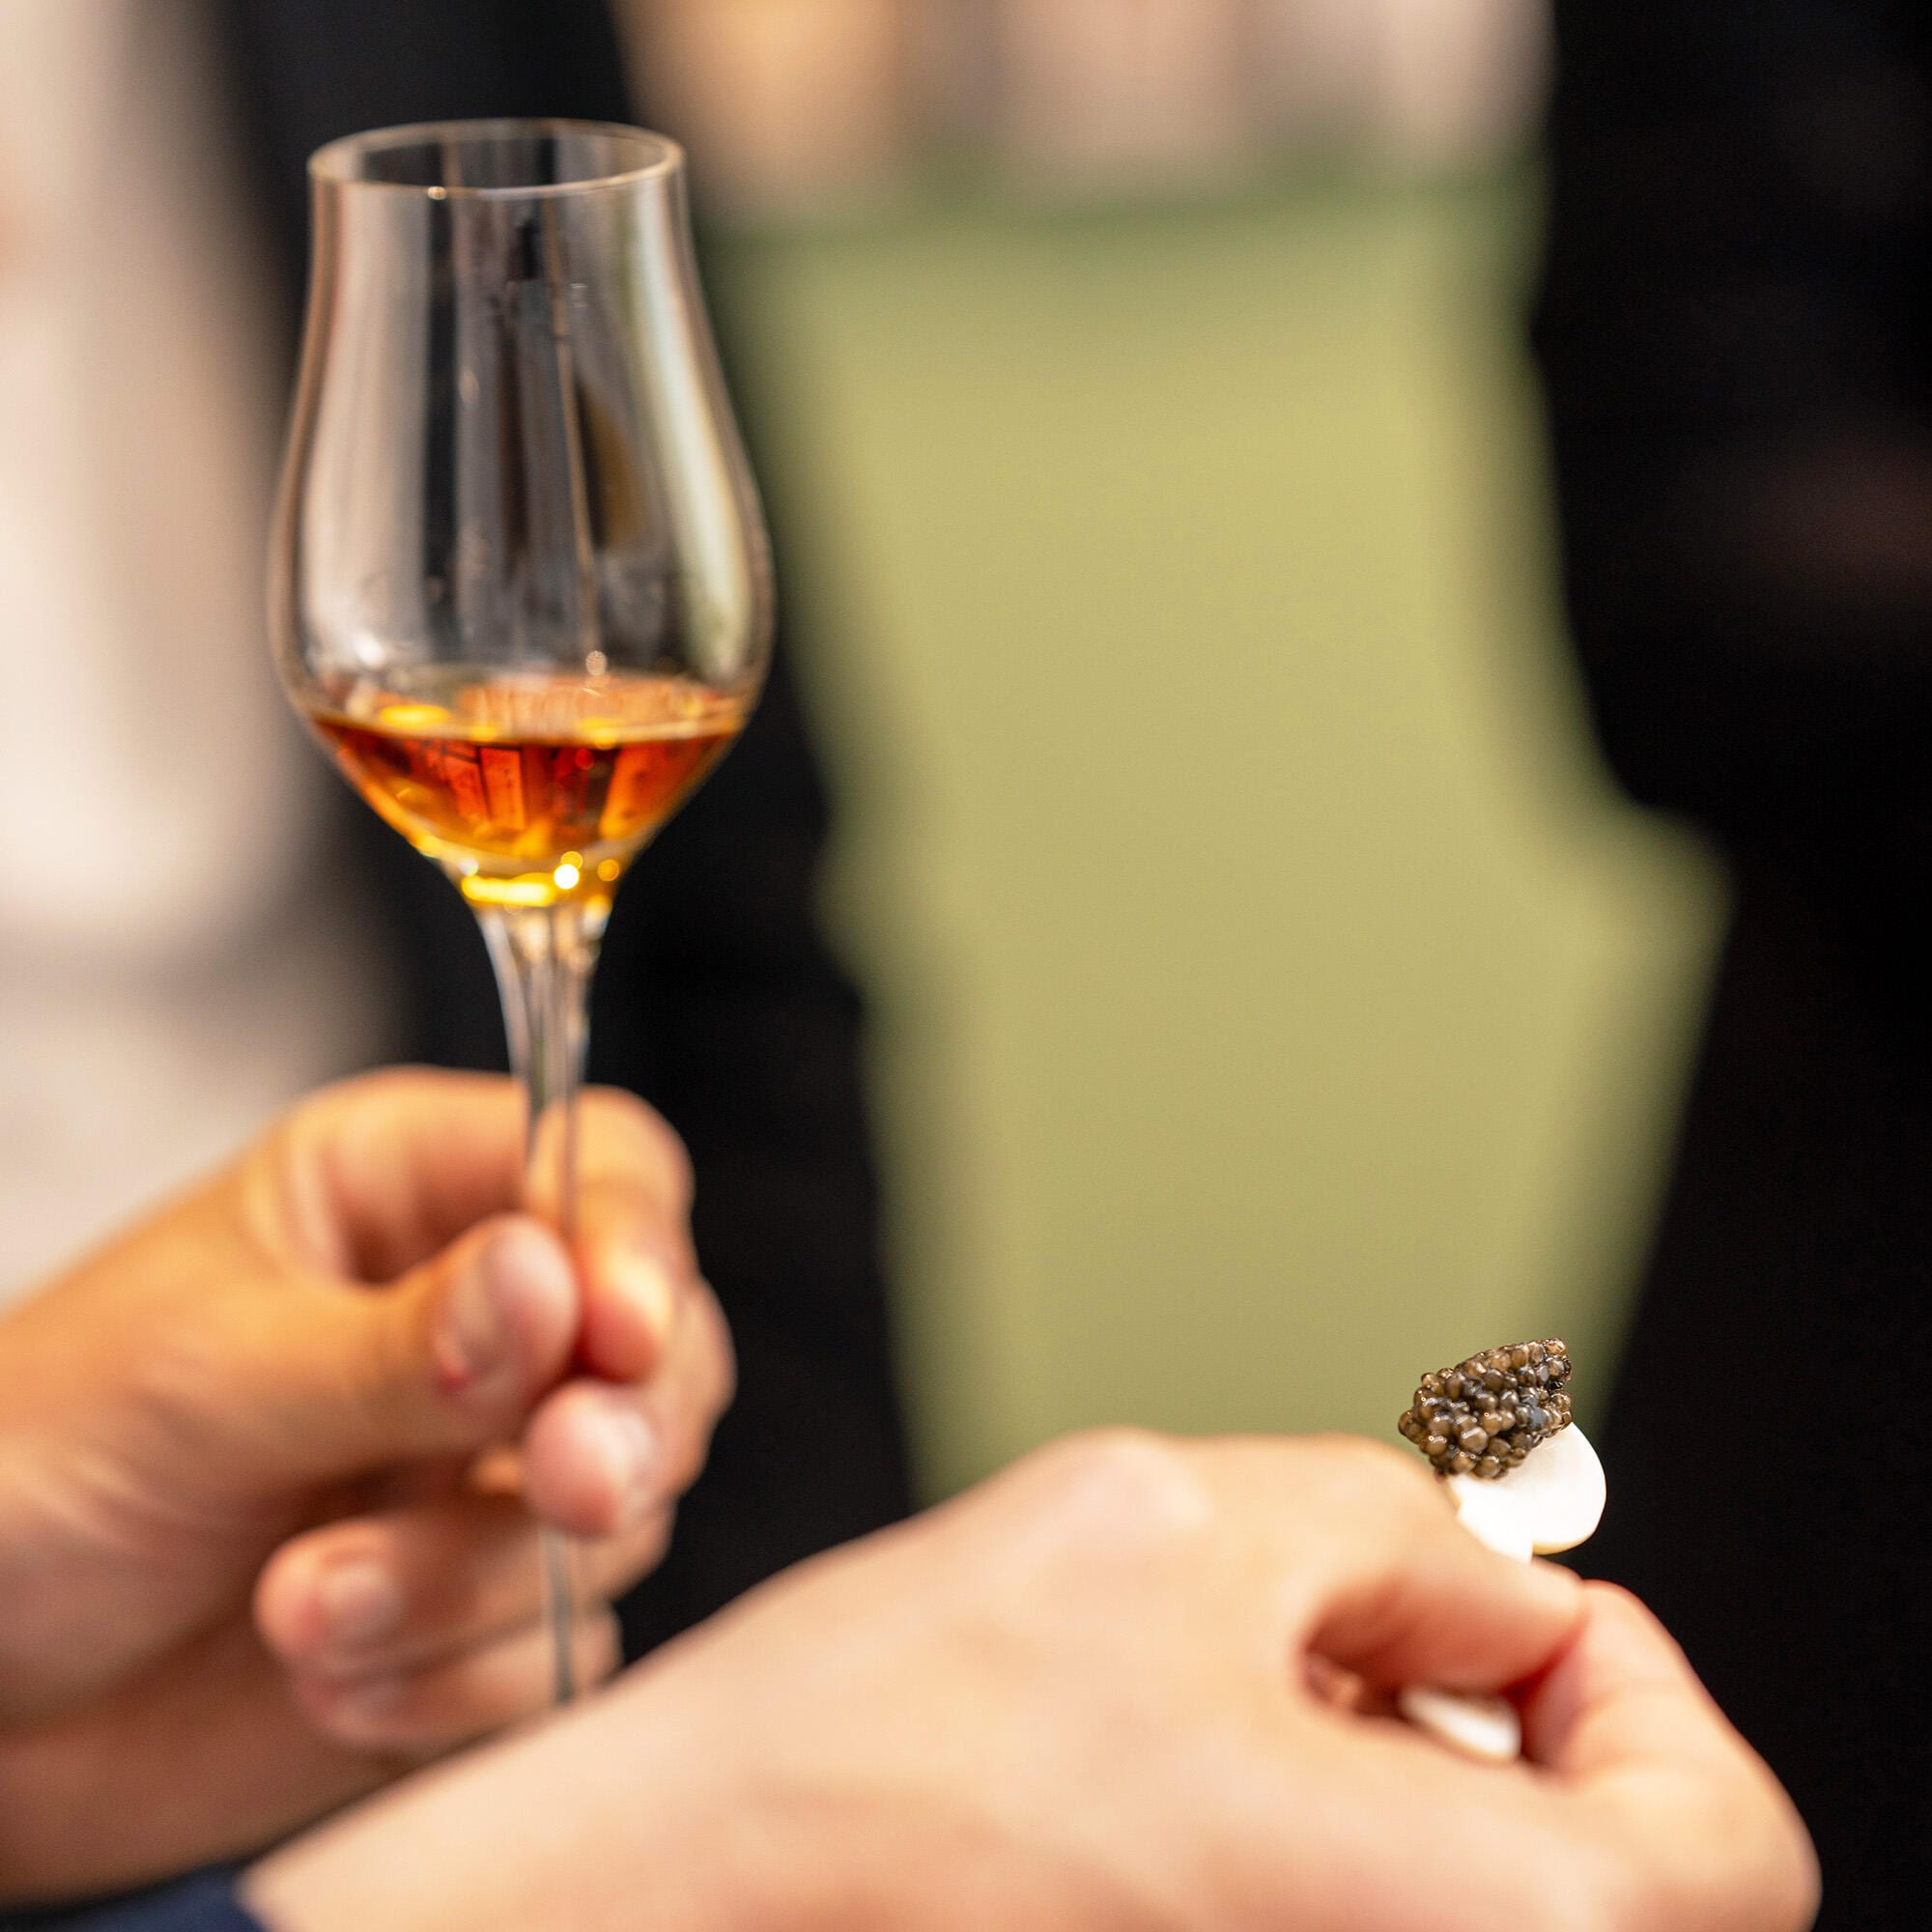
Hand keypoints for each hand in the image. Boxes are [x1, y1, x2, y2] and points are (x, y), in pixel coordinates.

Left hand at [0, 1068, 732, 1900]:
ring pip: (615, 1515)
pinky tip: (324, 1682)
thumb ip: (397, 1346)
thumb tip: (559, 1284)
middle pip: (659, 1345)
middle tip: (558, 1489)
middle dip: (614, 1428)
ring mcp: (484, 1476)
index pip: (598, 1168)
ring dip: (471, 1582)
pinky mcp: (480, 1616)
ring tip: (303, 1609)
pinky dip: (454, 1680)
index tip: (622, 1339)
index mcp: (406, 1198)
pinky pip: (558, 1650)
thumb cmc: (31, 1466)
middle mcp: (476, 1327)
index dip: (638, 1242)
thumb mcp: (204, 1381)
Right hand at [245, 1433, 1816, 1931]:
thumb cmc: (870, 1743)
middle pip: (1608, 1894)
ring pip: (1472, 1918)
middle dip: (1516, 1731)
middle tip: (1362, 1640)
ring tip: (1233, 1701)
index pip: (1719, 1854)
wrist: (666, 1908)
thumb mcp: (1164, 1516)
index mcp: (1430, 1931)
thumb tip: (1506, 1585)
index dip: (1638, 1695)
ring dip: (1407, 1787)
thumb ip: (1393, 1526)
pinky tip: (1189, 1784)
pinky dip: (1326, 1856)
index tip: (1515, 1614)